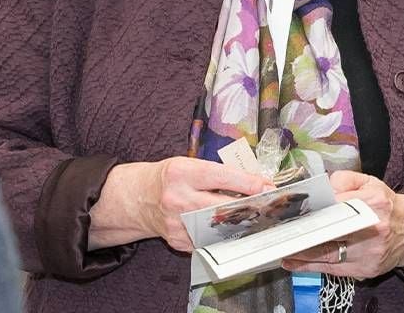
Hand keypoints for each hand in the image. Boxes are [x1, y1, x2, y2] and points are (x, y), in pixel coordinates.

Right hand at [88, 156, 273, 251]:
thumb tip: (251, 181)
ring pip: (218, 225)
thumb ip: (217, 173)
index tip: (266, 186)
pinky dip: (220, 232)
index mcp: (182, 172)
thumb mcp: (189, 164)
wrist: (138, 198)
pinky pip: (207, 238)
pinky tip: (228, 226)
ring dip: (237, 221)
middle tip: (266, 203)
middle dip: (248, 204)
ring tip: (252, 215)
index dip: (247, 182)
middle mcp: (178, 198)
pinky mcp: (177, 240)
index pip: (221, 177)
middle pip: (222, 205)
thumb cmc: (169, 177)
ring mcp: (177, 222)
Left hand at [282, 171, 403, 278]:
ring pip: (328, 255)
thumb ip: (343, 179)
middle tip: (280, 233)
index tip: (291, 211)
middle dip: (303, 234)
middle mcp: (371, 229)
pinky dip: (312, 267)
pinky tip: (295, 262)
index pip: (336, 205)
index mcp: (372, 202)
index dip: (313, 210)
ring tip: (281, 250)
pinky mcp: (365, 271)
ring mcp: (368, 254)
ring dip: (302, 254)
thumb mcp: (368, 181)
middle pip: (330, 233)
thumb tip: (321, 187)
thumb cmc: (386, 204)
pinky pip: (334, 270)